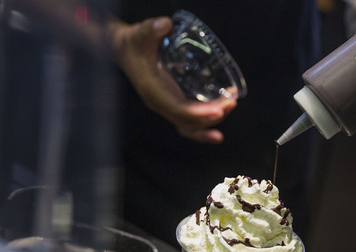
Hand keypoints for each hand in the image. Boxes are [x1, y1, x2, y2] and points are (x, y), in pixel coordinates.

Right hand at [109, 17, 236, 143]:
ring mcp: (166, 105)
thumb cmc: (134, 43)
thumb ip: (150, 28)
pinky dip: (206, 120)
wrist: (124, 50)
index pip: (176, 109)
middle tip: (231, 103)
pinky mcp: (172, 102)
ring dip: (212, 119)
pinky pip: (189, 119)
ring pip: (190, 124)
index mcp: (151, 90)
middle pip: (187, 121)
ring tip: (231, 105)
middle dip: (210, 116)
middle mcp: (159, 102)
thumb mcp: (140, 33)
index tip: (217, 110)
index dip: (197, 113)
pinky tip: (223, 112)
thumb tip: (165, 24)